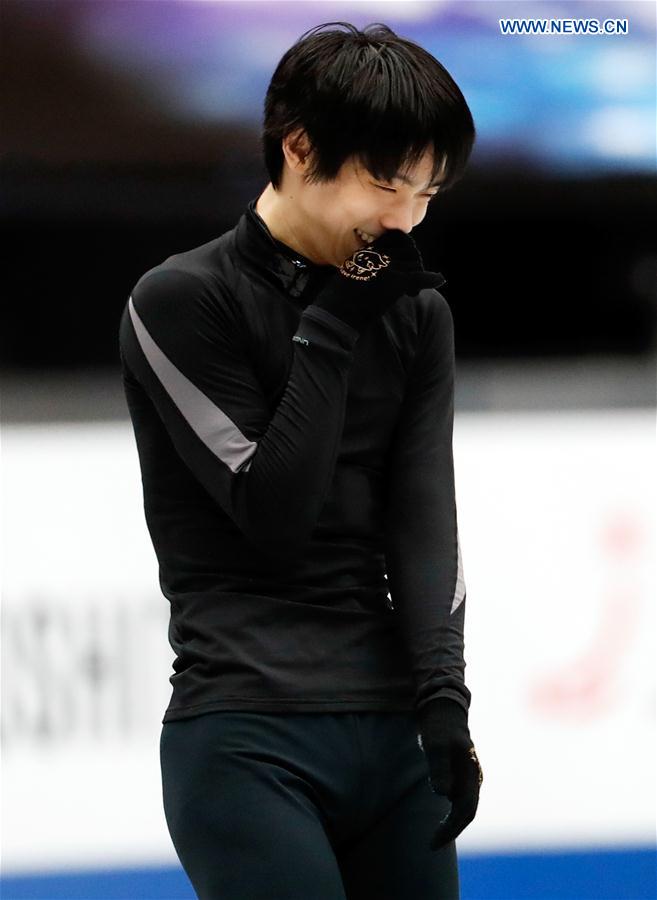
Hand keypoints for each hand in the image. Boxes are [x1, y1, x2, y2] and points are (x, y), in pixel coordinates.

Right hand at [311, 229, 445, 332]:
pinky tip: (438, 280)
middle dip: (413, 261)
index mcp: (369, 248)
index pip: (397, 239)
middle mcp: (380, 253)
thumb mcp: (352, 271)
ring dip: (418, 272)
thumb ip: (369, 263)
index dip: (404, 249)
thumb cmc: (341, 297)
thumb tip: (381, 266)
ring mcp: (388, 266)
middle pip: (408, 250)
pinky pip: (419, 277)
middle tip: (413, 275)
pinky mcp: (395, 282)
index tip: (404, 261)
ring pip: (414, 262)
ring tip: (413, 287)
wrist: (337, 314)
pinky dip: (431, 278)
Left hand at [417, 697, 482, 849]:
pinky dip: (450, 815)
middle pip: (467, 812)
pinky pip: (458, 801)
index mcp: (471, 772)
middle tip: (432, 845)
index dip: (452, 827)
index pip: (466, 808)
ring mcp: (468, 778)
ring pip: (463, 808)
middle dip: (452, 831)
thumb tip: (443, 794)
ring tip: (434, 839)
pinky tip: (439, 822)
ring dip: (452, 825)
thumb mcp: (435, 745)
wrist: (443, 712)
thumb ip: (439, 767)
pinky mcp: (460, 776)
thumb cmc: (439, 727)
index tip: (435, 840)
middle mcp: (473, 778)